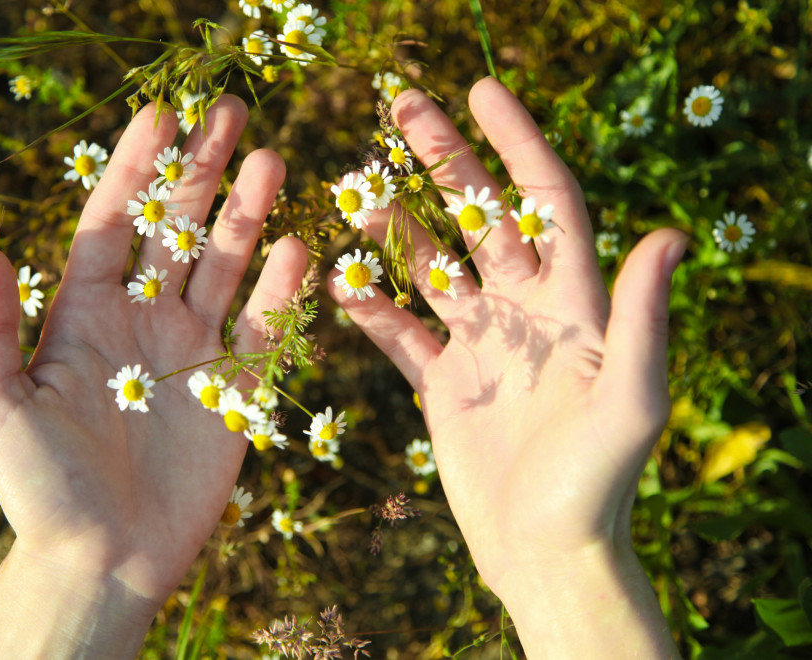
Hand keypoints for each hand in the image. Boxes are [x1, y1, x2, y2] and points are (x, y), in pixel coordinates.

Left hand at [0, 96, 306, 607]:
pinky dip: (283, 290)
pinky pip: (264, 328)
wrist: (103, 559)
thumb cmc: (38, 487)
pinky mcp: (234, 389)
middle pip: (178, 229)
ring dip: (248, 215)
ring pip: (226, 266)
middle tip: (233, 112)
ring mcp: (193, 351)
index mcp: (86, 314)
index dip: (137, 168)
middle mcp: (144, 320)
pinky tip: (300, 248)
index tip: (163, 115)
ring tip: (272, 163)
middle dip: (203, 171)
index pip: (115, 223)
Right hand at [330, 78, 683, 656]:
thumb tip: (673, 235)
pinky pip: (400, 331)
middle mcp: (524, 312)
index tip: (479, 91)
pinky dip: (371, 307)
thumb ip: (643, 317)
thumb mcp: (631, 400)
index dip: (515, 143)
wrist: (545, 552)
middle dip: (443, 160)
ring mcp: (479, 345)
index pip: (542, 201)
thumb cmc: (596, 481)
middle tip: (400, 106)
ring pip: (431, 265)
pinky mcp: (443, 382)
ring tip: (356, 193)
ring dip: (395, 227)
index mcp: (572, 302)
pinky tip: (340, 283)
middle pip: (479, 215)